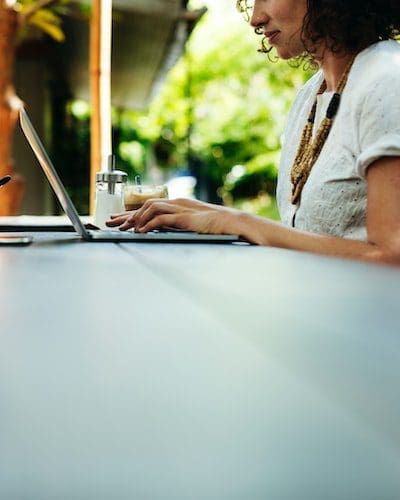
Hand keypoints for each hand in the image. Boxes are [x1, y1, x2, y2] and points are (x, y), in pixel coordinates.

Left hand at [106, 198, 236, 234]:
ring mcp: (179, 208)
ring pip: (151, 208)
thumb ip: (175, 223)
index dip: (132, 213)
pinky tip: (141, 231)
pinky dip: (149, 224)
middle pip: (145, 205)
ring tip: (126, 228)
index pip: (149, 206)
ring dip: (137, 218)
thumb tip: (159, 229)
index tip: (119, 220)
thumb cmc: (212, 224)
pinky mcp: (183, 217)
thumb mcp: (190, 222)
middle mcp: (175, 203)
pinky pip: (162, 218)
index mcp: (176, 204)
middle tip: (112, 223)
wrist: (228, 221)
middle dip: (127, 215)